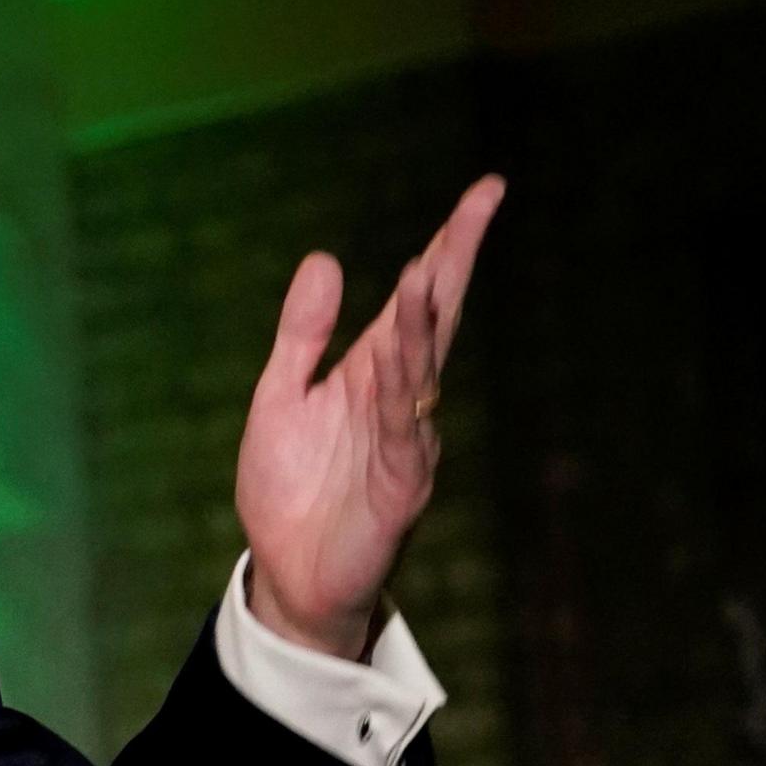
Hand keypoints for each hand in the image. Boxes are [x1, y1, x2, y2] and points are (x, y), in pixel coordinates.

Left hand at [236, 177, 506, 659]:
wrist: (289, 575)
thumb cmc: (289, 489)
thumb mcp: (280, 397)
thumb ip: (302, 334)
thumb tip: (325, 258)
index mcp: (373, 370)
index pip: (421, 298)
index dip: (450, 244)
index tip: (484, 191)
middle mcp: (402, 397)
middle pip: (437, 317)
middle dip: (456, 259)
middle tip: (482, 202)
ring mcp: (408, 439)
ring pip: (421, 368)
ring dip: (422, 319)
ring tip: (424, 267)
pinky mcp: (400, 483)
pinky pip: (403, 427)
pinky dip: (403, 388)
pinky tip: (401, 353)